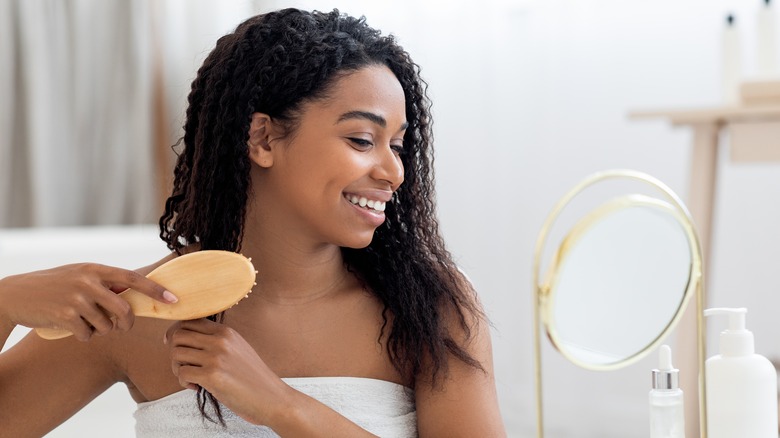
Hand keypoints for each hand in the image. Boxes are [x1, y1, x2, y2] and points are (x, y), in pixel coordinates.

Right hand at [0, 263, 176, 340]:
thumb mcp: (79, 276)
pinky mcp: (65, 315)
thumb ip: (105, 283)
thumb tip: (135, 294)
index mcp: (95, 269)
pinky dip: (84, 336)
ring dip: (99, 330)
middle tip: (121, 326)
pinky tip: (71, 327)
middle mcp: (88, 281)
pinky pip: (88, 334)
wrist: (16, 294)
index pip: (133, 279)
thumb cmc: (54, 286)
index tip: (173, 299)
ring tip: (83, 320)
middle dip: (126, 323)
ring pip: (106, 325)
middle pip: (124, 309)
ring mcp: (77, 298)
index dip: (155, 291)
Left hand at [165, 318, 290, 425]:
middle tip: (183, 366)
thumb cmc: (252, 378)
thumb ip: (216, 341)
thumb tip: (185, 338)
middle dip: (173, 351)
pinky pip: (182, 373)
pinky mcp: (212, 376)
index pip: (189, 321)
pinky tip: (197, 387)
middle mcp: (220, 340)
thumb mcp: (237, 349)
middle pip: (178, 335)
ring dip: (178, 369)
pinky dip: (184, 383)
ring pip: (176, 354)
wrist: (271, 398)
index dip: (175, 332)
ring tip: (191, 378)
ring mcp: (216, 357)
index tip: (173, 345)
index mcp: (226, 332)